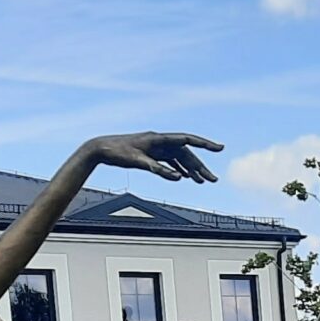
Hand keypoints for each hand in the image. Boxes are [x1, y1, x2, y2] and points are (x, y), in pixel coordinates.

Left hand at [93, 131, 222, 182]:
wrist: (99, 149)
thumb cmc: (116, 152)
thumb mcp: (138, 162)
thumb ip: (159, 170)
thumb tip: (178, 177)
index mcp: (159, 139)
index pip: (187, 140)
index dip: (205, 144)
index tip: (219, 148)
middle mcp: (160, 142)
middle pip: (186, 154)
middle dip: (201, 167)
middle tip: (213, 179)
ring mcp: (156, 147)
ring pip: (179, 158)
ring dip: (191, 170)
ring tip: (203, 181)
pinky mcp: (150, 153)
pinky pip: (170, 161)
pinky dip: (179, 169)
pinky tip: (185, 177)